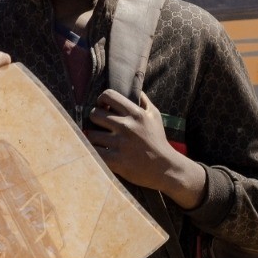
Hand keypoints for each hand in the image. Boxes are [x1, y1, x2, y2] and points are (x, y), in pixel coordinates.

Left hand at [85, 90, 205, 209]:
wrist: (166, 168)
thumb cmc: (158, 140)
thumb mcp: (155, 116)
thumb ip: (144, 101)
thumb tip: (135, 89)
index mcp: (135, 114)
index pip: (108, 95)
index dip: (101, 100)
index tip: (103, 107)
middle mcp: (127, 126)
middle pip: (94, 114)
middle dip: (94, 119)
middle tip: (99, 125)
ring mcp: (121, 144)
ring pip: (91, 134)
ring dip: (93, 138)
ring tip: (100, 141)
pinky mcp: (116, 161)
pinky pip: (94, 151)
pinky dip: (93, 151)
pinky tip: (99, 152)